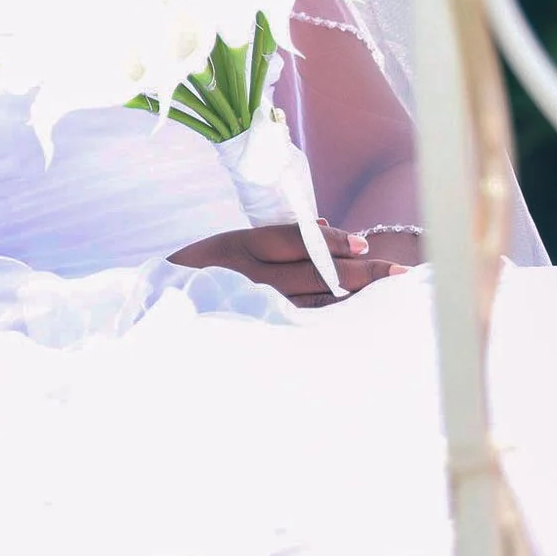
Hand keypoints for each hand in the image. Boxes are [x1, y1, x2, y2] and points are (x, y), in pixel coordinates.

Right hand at [169, 220, 407, 306]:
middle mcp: (247, 278)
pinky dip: (331, 319)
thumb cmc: (201, 270)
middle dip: (359, 273)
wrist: (159, 308)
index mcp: (239, 246)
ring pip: (313, 303)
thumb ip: (277, 235)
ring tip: (386, 295)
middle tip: (397, 273)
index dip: (332, 242)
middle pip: (313, 273)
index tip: (365, 243)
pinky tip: (355, 317)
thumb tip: (323, 224)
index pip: (295, 241)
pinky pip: (300, 325)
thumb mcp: (229, 241)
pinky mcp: (254, 331)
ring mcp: (251, 308)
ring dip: (352, 298)